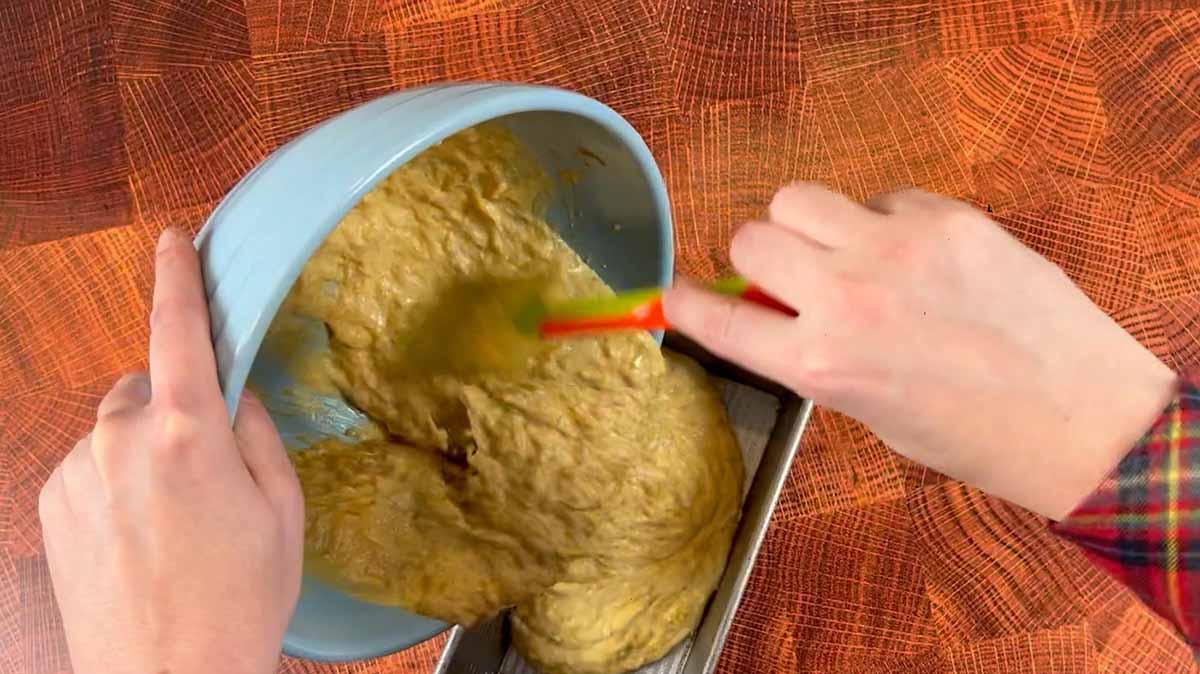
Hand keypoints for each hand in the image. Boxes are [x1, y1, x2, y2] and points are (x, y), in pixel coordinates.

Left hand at [38, 229, 303, 673]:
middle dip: (177, 409)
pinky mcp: (50, 503)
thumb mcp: (282, 511)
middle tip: (208, 475)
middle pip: (148, 386)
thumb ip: (257, 436)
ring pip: (117, 428)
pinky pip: (89, 464)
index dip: (176, 278)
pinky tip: (140, 534)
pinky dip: (114, 481)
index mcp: (189, 435)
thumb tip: (234, 396)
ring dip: (144, 449)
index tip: (172, 239)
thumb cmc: (240, 599)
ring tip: (173, 519)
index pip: (178, 332)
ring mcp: (76, 473)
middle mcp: (121, 441)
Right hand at [664, 184, 1177, 519]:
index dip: (685, 302)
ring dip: (804, 224)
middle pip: (749, 237)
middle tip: (788, 275)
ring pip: (798, 197)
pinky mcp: (946, 218)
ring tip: (841, 251)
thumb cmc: (971, 433)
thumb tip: (777, 306)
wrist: (1078, 416)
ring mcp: (895, 249)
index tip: (675, 293)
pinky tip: (915, 255)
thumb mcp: (868, 410)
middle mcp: (846, 299)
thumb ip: (814, 354)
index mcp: (821, 364)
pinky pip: (880, 197)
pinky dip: (881, 220)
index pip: (718, 318)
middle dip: (756, 257)